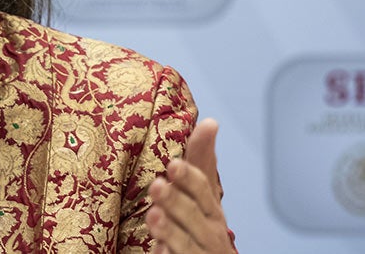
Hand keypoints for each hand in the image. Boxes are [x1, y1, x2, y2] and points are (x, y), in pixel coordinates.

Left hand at [146, 118, 233, 252]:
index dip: (189, 177)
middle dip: (176, 201)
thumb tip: (210, 122)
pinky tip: (157, 249)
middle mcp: (210, 232)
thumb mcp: (203, 194)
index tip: (173, 164)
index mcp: (211, 210)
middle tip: (157, 186)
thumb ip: (201, 161)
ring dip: (169, 229)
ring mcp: (199, 252)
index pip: (204, 190)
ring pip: (185, 242)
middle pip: (193, 215)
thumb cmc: (203, 225)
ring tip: (153, 216)